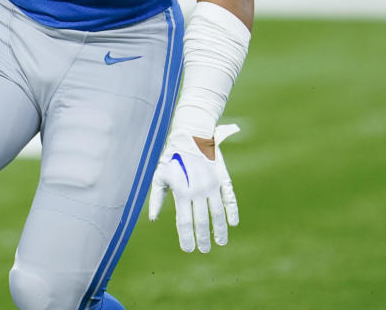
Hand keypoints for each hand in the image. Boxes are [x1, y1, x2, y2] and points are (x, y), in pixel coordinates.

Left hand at [148, 123, 240, 252]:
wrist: (191, 134)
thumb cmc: (171, 156)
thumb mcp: (159, 176)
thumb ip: (156, 198)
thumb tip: (152, 219)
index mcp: (182, 192)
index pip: (184, 222)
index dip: (187, 238)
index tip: (188, 249)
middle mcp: (198, 191)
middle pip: (201, 222)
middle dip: (203, 239)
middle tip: (204, 250)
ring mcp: (212, 185)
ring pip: (217, 214)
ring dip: (219, 230)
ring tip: (220, 242)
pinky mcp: (222, 178)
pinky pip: (230, 199)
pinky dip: (232, 212)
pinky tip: (233, 223)